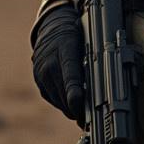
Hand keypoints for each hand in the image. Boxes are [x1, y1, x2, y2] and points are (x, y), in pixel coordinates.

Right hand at [32, 4, 84, 121]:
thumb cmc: (73, 35)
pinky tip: (73, 98)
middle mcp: (49, 64)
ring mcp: (41, 74)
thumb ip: (92, 60)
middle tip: (93, 115)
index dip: (75, 94)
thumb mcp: (86, 41)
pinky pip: (53, 99)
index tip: (80, 105)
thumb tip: (104, 83)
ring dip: (72, 107)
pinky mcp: (39, 82)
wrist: (50, 29)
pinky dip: (64, 102)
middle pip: (64, 95)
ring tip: (86, 108)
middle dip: (79, 107)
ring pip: (59, 101)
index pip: (70, 76)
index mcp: (64, 50)